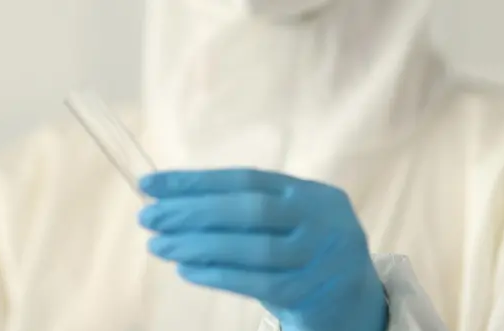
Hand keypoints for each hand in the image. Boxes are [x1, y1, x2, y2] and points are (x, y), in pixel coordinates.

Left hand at [139, 169, 387, 330]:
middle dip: (193, 211)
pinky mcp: (311, 292)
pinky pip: (257, 282)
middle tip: (148, 216)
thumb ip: (246, 211)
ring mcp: (320, 257)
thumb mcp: (288, 223)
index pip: (246, 179)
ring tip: (158, 246)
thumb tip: (171, 202)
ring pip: (253, 248)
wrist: (355, 305)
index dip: (196, 181)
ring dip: (198, 245)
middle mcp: (323, 219)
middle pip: (250, 209)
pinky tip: (187, 270)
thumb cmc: (305, 257)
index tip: (151, 183)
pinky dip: (217, 274)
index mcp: (312, 193)